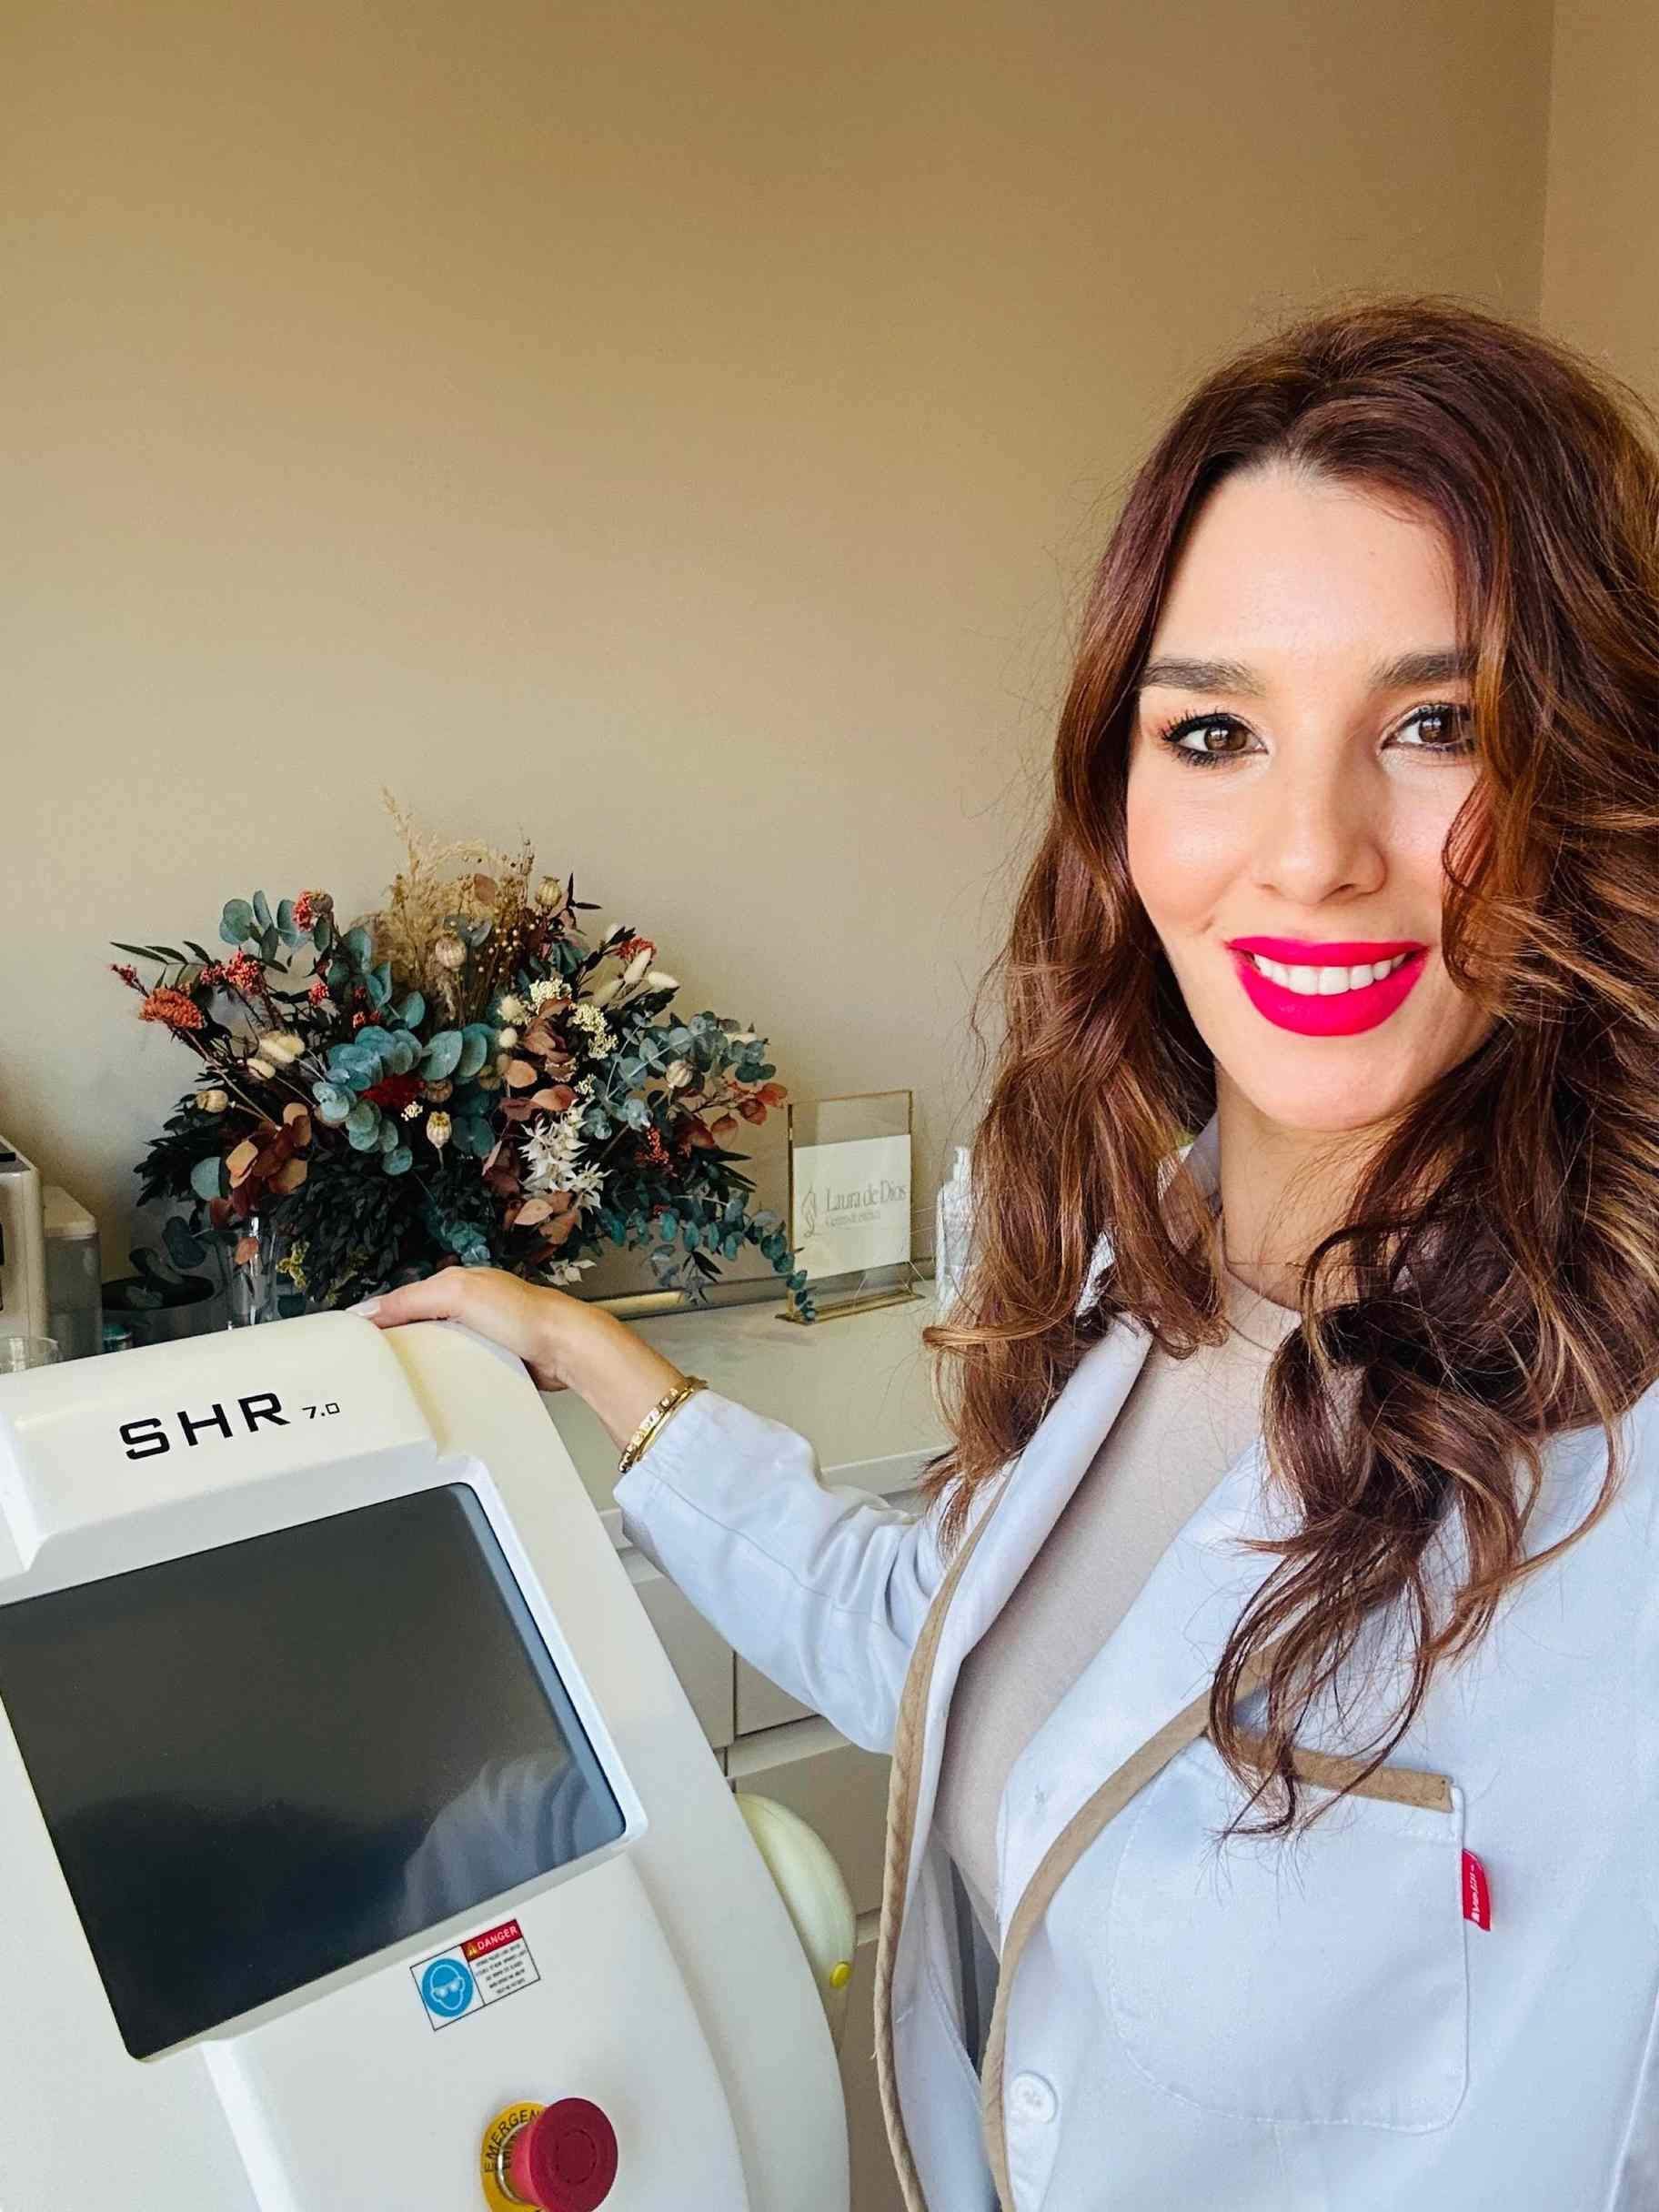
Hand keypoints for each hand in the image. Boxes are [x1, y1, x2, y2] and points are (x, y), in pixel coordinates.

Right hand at [353, 1266, 691, 1451]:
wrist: (565, 1348)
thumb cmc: (525, 1314)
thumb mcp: (458, 1294)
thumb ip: (413, 1299)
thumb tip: (373, 1308)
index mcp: (459, 1282)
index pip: (404, 1297)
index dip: (379, 1315)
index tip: (354, 1335)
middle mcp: (470, 1305)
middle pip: (419, 1322)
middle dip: (396, 1339)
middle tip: (371, 1360)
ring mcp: (483, 1333)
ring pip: (438, 1347)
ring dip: (421, 1359)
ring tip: (398, 1375)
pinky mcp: (494, 1359)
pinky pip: (458, 1367)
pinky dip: (445, 1374)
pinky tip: (438, 1385)